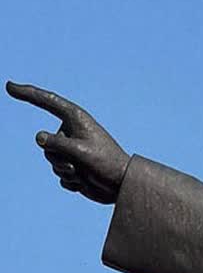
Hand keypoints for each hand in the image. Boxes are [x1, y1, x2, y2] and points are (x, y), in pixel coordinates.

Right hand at [7, 81, 129, 203]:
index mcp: (77, 120)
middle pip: (46, 144)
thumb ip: (56, 144)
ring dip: (65, 170)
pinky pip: (60, 175)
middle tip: (77, 164)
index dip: (28, 94)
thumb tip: (39, 138)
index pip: (48, 102)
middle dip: (58, 157)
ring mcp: (73, 150)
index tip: (9, 86)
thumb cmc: (106, 164)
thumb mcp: (79, 151)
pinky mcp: (74, 167)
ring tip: (83, 173)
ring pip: (51, 160)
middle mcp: (73, 133)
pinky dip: (70, 181)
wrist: (121, 186)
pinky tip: (86, 181)